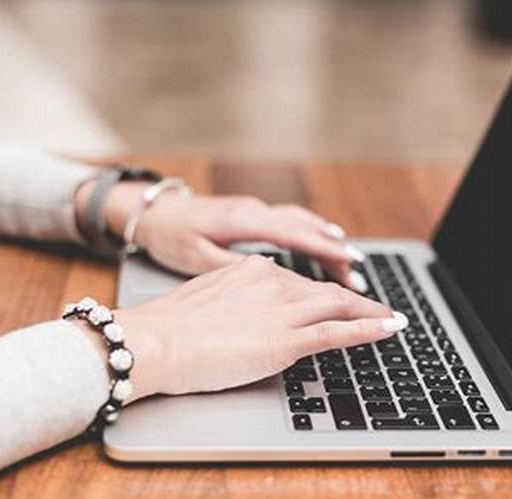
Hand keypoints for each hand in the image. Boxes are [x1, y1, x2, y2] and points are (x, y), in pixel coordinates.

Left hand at [98, 182, 368, 291]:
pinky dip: (310, 233)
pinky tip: (321, 243)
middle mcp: (254, 211)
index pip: (296, 234)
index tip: (352, 261)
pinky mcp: (250, 216)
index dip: (326, 248)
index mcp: (244, 221)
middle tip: (358, 273)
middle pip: (305, 227)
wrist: (152, 213)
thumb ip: (236, 266)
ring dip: (325, 240)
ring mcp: (254, 210)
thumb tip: (272, 275)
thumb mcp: (198, 258)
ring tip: (349, 262)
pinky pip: (289, 222)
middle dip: (334, 249)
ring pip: (300, 222)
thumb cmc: (171, 237)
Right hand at [111, 255, 407, 398]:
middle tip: (378, 307)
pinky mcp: (286, 339)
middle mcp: (272, 280)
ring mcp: (282, 308)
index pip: (299, 280)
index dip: (324, 291)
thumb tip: (245, 316)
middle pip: (324, 291)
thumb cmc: (169, 327)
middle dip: (356, 300)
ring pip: (339, 306)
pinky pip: (338, 332)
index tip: (338, 297)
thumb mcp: (206, 300)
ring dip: (371, 312)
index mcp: (251, 269)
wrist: (156, 341)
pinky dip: (369, 328)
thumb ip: (234, 302)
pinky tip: (388, 328)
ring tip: (391, 318)